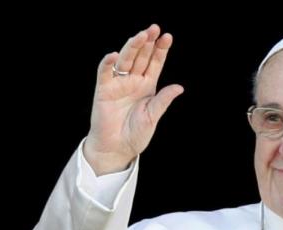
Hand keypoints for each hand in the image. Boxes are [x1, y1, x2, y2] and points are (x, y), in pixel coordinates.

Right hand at [83, 24, 183, 174]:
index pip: (155, 63)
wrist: (117, 148)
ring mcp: (118, 84)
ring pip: (125, 60)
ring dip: (132, 47)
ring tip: (141, 36)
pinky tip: (114, 55)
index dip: (160, 50)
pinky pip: (105, 73)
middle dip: (147, 43)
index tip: (168, 37)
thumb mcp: (153, 116)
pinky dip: (108, 63)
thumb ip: (163, 100)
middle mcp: (133, 81)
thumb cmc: (135, 134)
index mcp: (147, 86)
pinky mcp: (103, 90)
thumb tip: (179, 87)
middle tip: (154, 29)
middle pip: (141, 57)